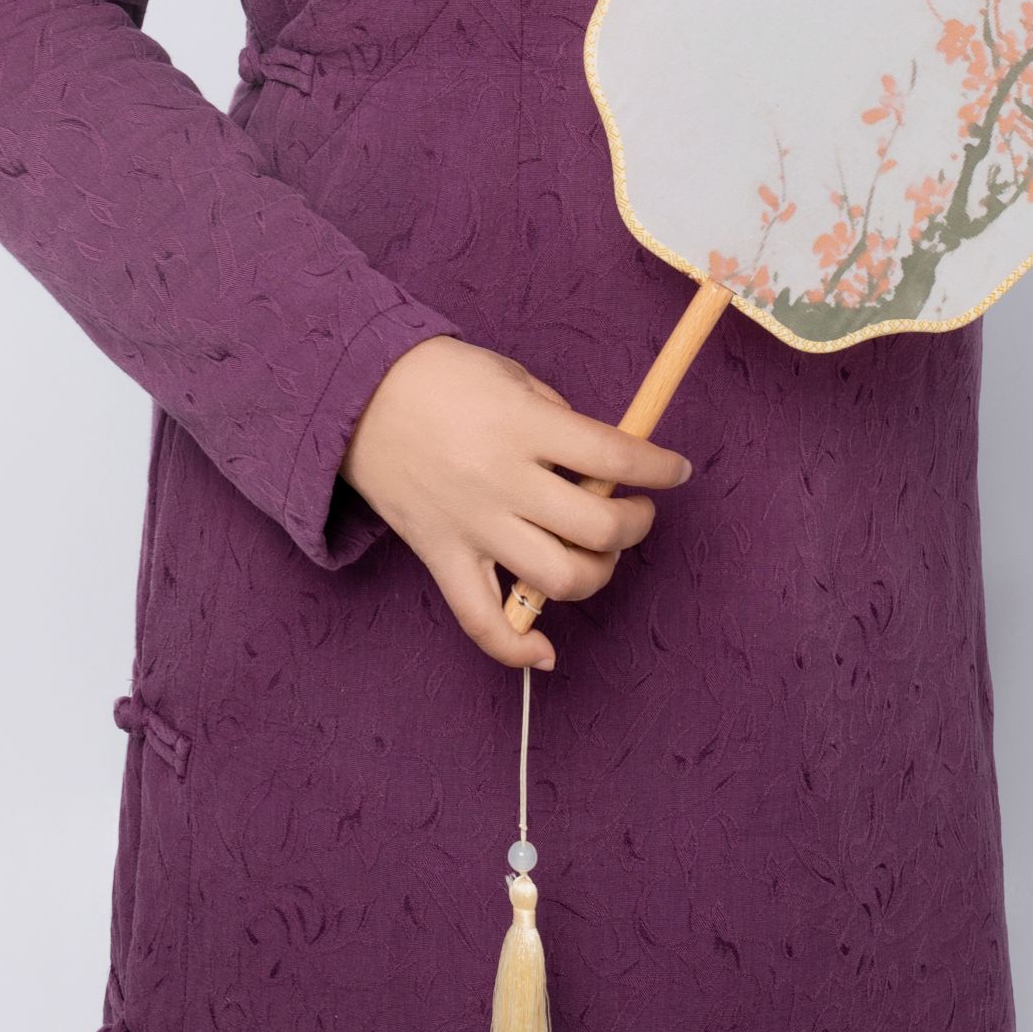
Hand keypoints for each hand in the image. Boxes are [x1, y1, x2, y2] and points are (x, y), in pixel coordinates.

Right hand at [339, 334, 692, 674]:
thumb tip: (603, 465)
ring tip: (600, 554)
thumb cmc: (442, 377)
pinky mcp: (442, 557)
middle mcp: (503, 481)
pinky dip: (518, 649)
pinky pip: (481, 621)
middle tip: (637, 511)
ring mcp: (473, 526)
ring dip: (598, 574)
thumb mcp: (513, 377)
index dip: (658, 468)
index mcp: (525, 426)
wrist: (357, 396)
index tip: (675, 471)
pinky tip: (547, 654)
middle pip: (596, 528)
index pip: (614, 458)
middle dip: (636, 524)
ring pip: (557, 579)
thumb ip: (559, 421)